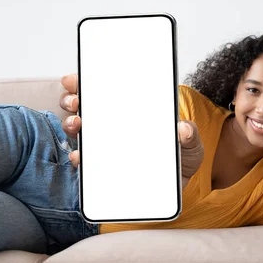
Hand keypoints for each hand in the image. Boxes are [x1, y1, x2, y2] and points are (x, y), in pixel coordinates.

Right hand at [59, 74, 204, 188]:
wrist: (179, 183)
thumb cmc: (182, 155)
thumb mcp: (191, 142)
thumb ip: (189, 135)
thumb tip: (183, 128)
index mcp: (132, 111)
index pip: (104, 90)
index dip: (85, 82)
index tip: (76, 80)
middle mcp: (114, 125)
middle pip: (84, 106)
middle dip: (73, 100)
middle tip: (77, 102)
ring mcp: (106, 146)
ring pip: (79, 130)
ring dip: (72, 125)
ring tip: (78, 125)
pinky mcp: (104, 169)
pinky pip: (85, 161)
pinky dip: (78, 157)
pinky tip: (80, 156)